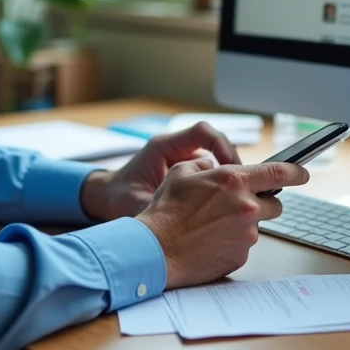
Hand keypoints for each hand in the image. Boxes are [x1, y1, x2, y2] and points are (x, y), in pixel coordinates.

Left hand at [80, 121, 239, 221]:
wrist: (105, 198)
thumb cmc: (117, 197)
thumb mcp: (135, 202)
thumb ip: (156, 206)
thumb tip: (178, 218)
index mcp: (163, 147)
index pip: (201, 132)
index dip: (221, 146)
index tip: (231, 168)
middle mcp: (175, 149)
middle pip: (215, 142)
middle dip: (232, 161)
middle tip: (243, 184)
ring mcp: (181, 159)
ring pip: (215, 157)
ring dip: (228, 174)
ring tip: (236, 195)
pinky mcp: (185, 172)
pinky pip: (210, 171)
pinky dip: (219, 184)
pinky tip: (223, 202)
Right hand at [136, 159, 309, 288]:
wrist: (155, 249)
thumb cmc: (165, 210)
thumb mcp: (181, 172)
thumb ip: (206, 165)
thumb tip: (215, 165)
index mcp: (234, 181)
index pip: (278, 172)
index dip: (296, 172)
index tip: (304, 174)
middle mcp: (246, 207)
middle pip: (274, 204)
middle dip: (262, 203)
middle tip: (238, 206)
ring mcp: (246, 234)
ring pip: (257, 226)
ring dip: (243, 224)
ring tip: (212, 226)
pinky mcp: (240, 256)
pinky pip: (244, 245)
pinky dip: (232, 242)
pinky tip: (209, 242)